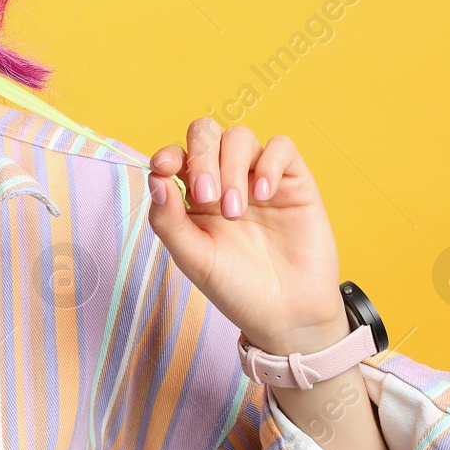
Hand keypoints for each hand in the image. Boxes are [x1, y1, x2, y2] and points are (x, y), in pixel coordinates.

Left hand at [145, 118, 348, 355]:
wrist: (287, 315)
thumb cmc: (236, 288)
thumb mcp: (193, 258)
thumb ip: (168, 219)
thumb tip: (156, 176)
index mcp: (192, 197)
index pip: (175, 155)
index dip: (167, 154)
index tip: (165, 169)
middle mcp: (224, 180)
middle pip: (206, 134)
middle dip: (201, 157)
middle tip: (207, 197)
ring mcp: (258, 178)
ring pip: (240, 137)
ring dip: (232, 166)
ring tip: (235, 211)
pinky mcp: (294, 181)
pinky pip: (282, 147)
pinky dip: (269, 163)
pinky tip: (265, 194)